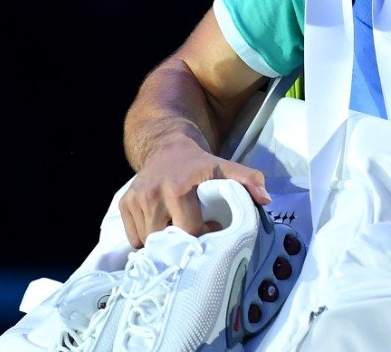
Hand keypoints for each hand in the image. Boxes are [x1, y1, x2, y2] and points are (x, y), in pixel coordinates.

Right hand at [118, 134, 271, 247]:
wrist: (167, 146)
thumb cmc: (199, 162)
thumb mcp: (224, 167)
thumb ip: (247, 180)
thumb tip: (266, 199)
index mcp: (177, 188)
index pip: (189, 230)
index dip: (203, 235)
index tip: (212, 229)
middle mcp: (152, 194)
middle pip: (165, 240)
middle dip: (180, 244)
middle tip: (192, 236)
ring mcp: (135, 199)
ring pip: (147, 242)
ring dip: (162, 244)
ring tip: (177, 232)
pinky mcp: (124, 204)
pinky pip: (134, 238)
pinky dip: (146, 240)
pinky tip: (161, 228)